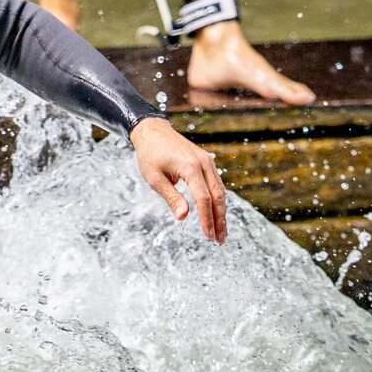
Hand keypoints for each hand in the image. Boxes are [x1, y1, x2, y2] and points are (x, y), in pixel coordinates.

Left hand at [129, 117, 226, 241]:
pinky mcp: (206, 161)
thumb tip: (183, 218)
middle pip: (218, 196)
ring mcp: (207, 161)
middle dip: (219, 219)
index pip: (203, 198)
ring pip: (220, 190)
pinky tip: (216, 213)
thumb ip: (171, 197)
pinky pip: (216, 183)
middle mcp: (204, 163)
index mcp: (190, 167)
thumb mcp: (155, 179)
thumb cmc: (150, 155)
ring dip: (221, 212)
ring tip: (221, 231)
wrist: (153, 131)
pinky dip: (217, 200)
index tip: (208, 236)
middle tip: (220, 240)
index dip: (206, 219)